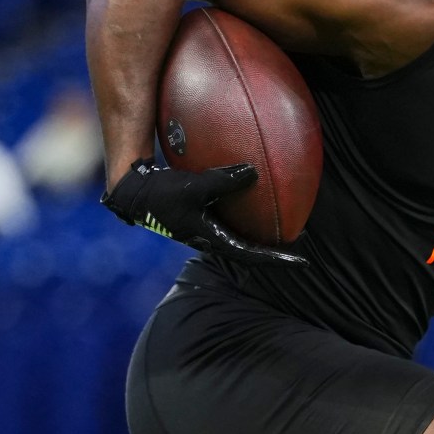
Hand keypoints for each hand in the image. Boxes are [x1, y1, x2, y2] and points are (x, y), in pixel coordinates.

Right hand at [100, 159, 305, 264]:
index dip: (277, 259)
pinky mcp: (199, 214)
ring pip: (239, 232)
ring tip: (283, 217)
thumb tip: (254, 172)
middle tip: (300, 238)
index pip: (252, 255)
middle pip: (249, 248)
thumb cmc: (160, 193)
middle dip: (274, 246)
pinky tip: (252, 189)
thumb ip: (223, 181)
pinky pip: (230, 214)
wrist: (132, 191)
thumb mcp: (193, 188)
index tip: (302, 261)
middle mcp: (210, 238)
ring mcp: (204, 228)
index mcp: (211, 240)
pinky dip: (245, 208)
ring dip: (260, 228)